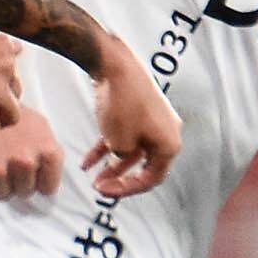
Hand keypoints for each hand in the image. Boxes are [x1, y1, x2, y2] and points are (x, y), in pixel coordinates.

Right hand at [0, 107, 62, 200]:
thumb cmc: (3, 114)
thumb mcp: (36, 124)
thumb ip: (46, 152)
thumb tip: (48, 180)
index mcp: (45, 148)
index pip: (48, 187)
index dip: (37, 180)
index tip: (29, 171)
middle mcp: (25, 160)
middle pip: (25, 192)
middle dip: (16, 181)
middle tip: (4, 160)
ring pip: (3, 194)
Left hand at [80, 43, 181, 197]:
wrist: (116, 66)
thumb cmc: (123, 102)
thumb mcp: (120, 143)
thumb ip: (122, 159)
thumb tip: (120, 156)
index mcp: (169, 144)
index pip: (152, 178)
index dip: (127, 189)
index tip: (107, 192)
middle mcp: (166, 133)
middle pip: (144, 165)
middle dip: (120, 178)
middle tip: (101, 187)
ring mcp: (153, 121)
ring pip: (132, 151)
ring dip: (112, 165)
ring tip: (92, 176)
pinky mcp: (139, 111)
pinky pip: (125, 136)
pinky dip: (108, 147)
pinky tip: (88, 160)